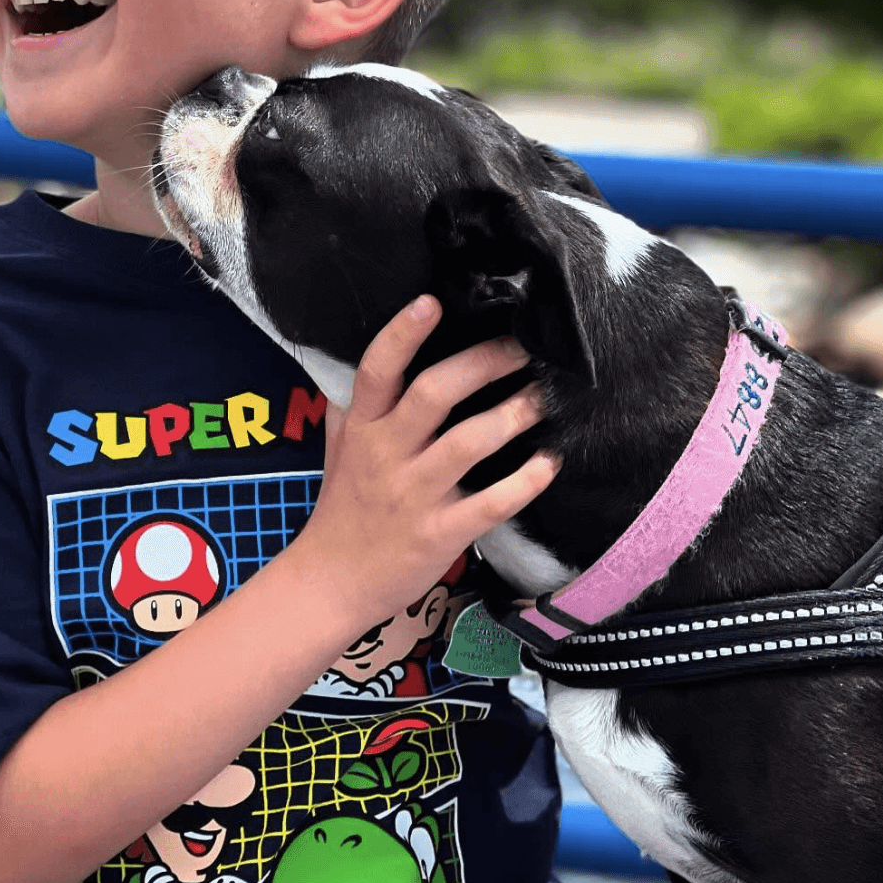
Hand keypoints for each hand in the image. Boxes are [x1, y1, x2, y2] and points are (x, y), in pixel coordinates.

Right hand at [295, 294, 556, 629]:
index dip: (402, 334)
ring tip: (541, 397)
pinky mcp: (439, 533)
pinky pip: (490, 503)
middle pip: (434, 394)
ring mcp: (414, 495)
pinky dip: (525, 481)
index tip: (432, 302)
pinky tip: (549, 463)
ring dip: (512, 414)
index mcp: (362, 427)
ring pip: (468, 442)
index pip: (377, 370)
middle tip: (522, 347)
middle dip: (483, 363)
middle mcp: (386, 454)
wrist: (333, 579)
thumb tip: (380, 350)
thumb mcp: (340, 445)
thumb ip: (357, 401)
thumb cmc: (343, 505)